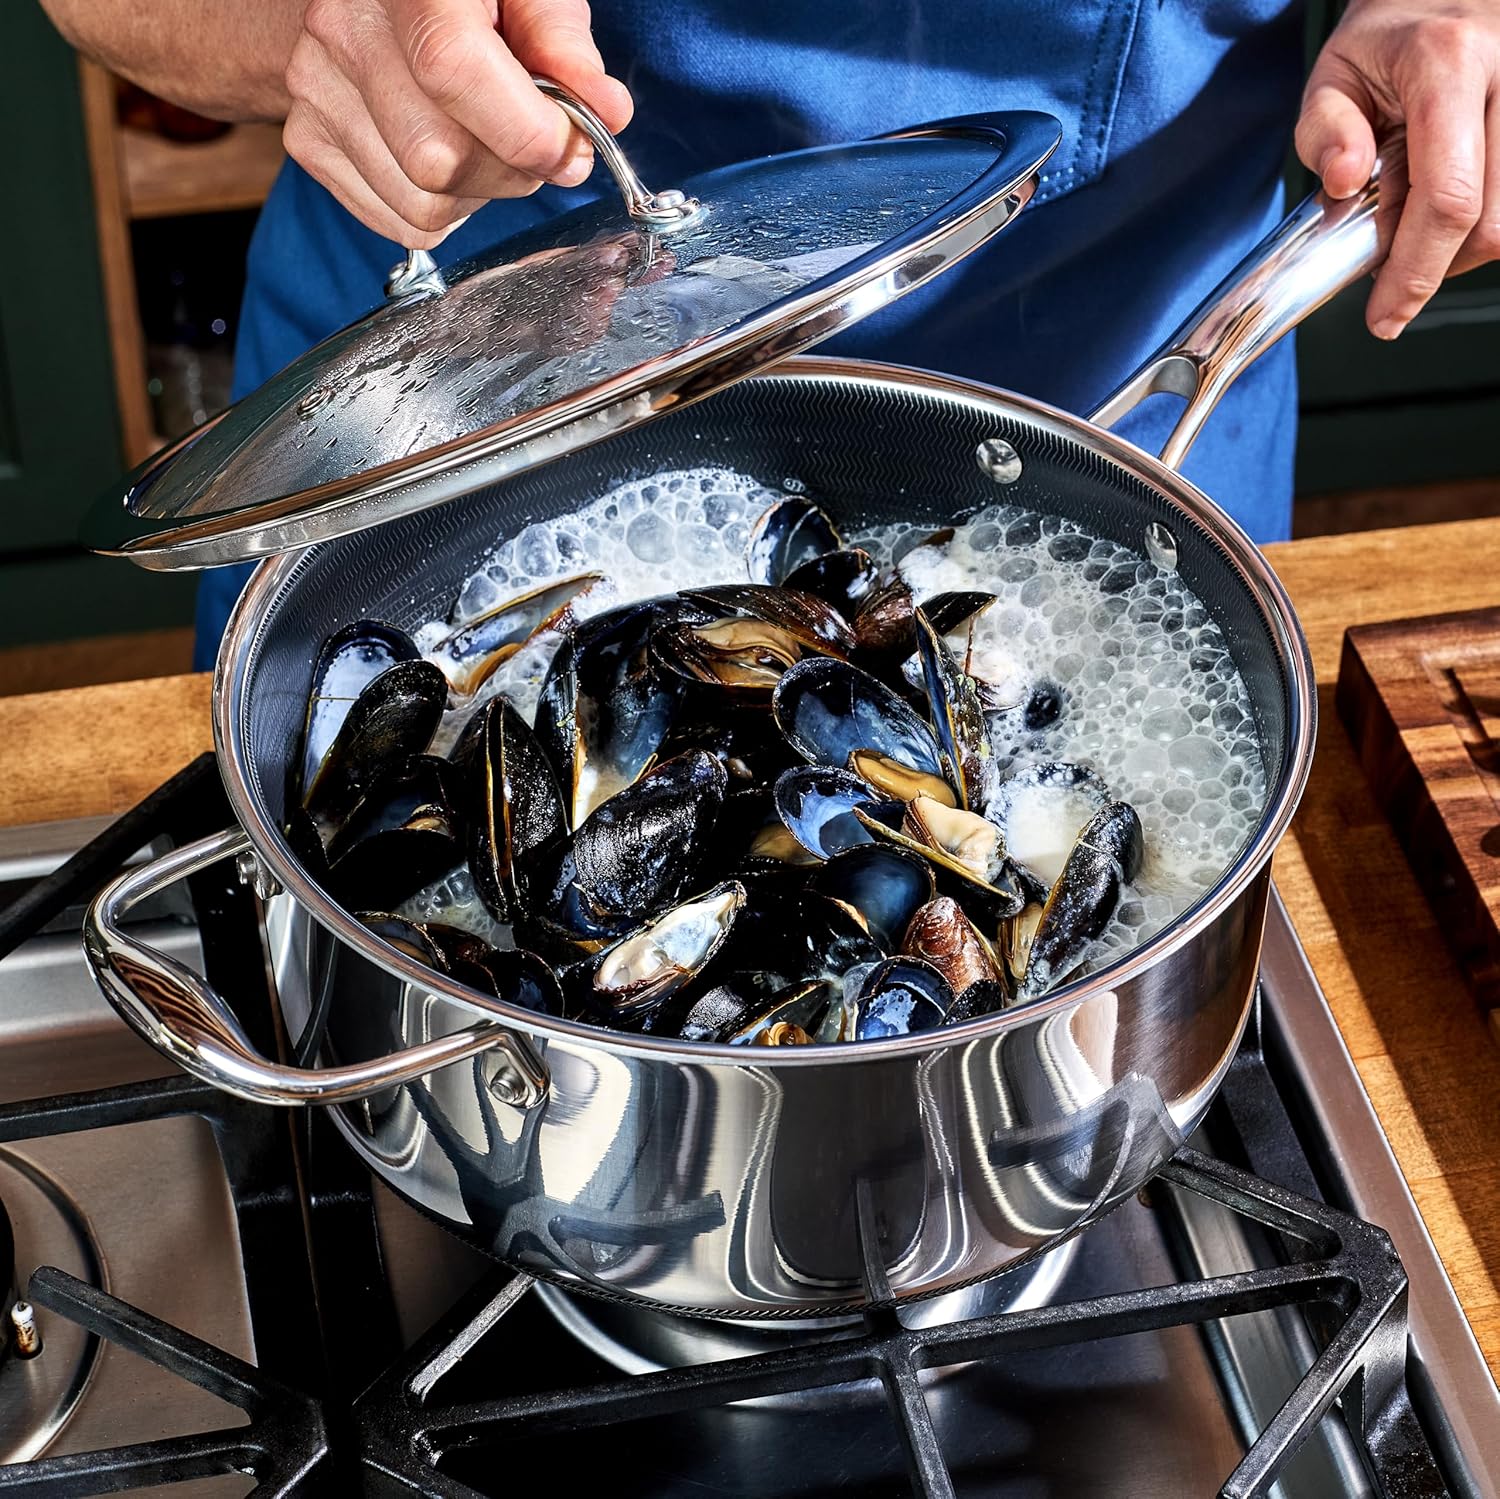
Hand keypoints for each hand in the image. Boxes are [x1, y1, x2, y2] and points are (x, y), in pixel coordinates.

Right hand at [283, 0, 631, 249]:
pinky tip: (447, 161)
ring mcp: (316, 87)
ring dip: (476, 196)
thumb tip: (607, 112)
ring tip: (482, 145)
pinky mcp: (309, 139)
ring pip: (420, 202)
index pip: (453, 73)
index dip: (526, 133)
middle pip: (438, 158)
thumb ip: (564, 44)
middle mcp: (346, 28)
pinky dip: (440, 211)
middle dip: (509, 172)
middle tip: (529, 144)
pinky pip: (396, 221)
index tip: (570, 146)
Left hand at [1295, 1, 1499, 338]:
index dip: (1416, 273)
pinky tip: (1455, 208)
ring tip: (1420, 224)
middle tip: (1392, 265)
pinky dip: (1486, 220)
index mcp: (1448, 63)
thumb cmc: (1388, 39)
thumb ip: (1325, 134)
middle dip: (1436, 264)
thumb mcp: (1333, 76)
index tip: (1384, 317)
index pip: (1447, 197)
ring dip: (1464, 247)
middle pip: (1491, 220)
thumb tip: (1344, 182)